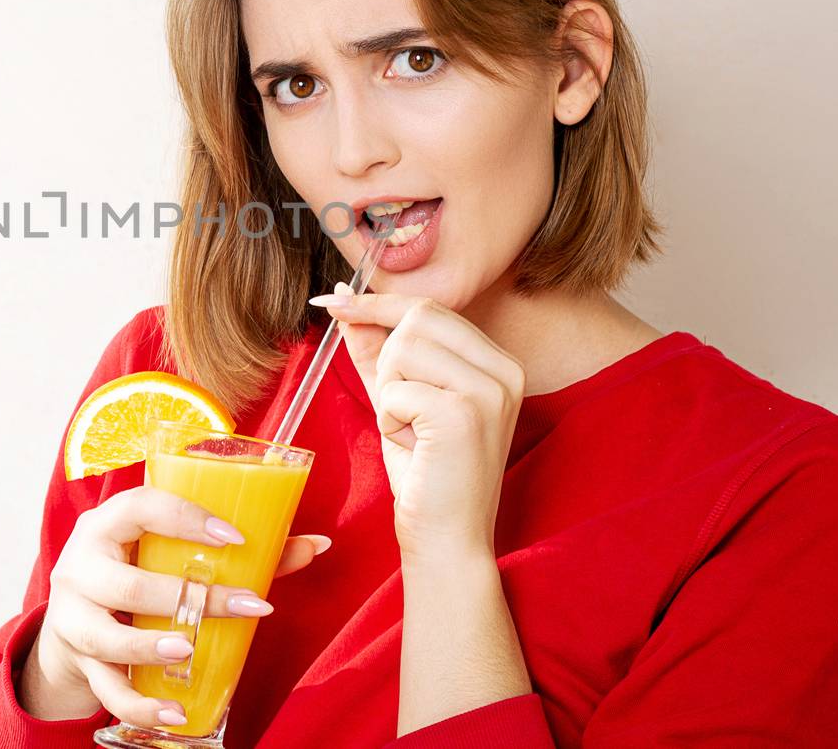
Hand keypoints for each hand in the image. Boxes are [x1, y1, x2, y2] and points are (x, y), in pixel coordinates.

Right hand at [19, 484, 330, 726]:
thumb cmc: (134, 570)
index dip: (186, 518)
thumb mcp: (166, 552)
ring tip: (188, 651)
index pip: (139, 507)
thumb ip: (239, 550)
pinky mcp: (78, 660)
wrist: (68, 621)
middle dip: (186, 598)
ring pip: (107, 636)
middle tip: (245, 606)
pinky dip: (141, 704)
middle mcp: (81, 567)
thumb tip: (317, 544)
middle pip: (127, 583)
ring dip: (150, 647)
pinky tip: (175, 711)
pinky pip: (108, 688)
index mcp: (106, 525)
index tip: (235, 538)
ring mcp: (74, 617)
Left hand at [310, 283, 524, 561]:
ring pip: (402, 348)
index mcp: (498, 362)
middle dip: (386, 359)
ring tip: (410, 430)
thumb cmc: (426, 474)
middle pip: (417, 317)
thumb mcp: (398, 400)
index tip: (334, 299)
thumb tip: (345, 298)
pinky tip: (412, 447)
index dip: (377, 304)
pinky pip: (395, 390)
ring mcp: (488, 390)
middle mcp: (504, 370)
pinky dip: (389, 419)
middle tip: (398, 406)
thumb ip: (375, 350)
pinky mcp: (463, 414)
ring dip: (388, 392)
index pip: (430, 308)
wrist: (447, 540)